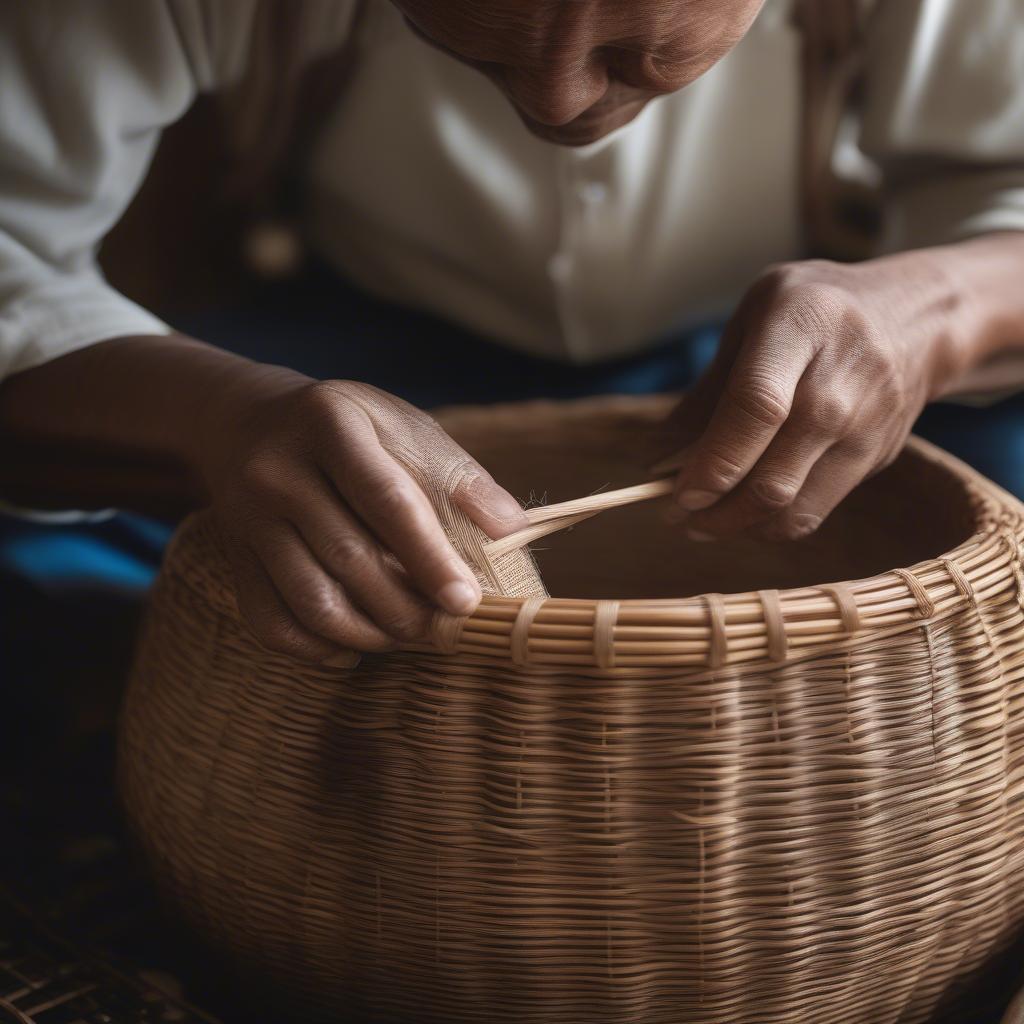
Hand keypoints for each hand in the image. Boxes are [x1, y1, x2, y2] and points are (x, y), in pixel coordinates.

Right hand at [198, 373, 527, 661]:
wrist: (247, 422)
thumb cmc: (349, 428)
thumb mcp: (402, 424)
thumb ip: (457, 473)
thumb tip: (512, 529)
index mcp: (330, 423)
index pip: (387, 501)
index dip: (430, 557)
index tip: (466, 601)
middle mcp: (278, 470)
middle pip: (350, 559)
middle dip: (406, 608)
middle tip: (444, 628)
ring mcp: (247, 518)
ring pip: (311, 600)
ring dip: (367, 635)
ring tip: (406, 636)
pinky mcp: (233, 558)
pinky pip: (270, 622)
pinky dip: (315, 649)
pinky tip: (352, 649)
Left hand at [656, 254, 969, 540]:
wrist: (916, 319)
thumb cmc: (815, 312)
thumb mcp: (753, 320)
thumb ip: (706, 391)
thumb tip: (655, 460)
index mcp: (799, 329)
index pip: (756, 408)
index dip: (713, 462)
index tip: (677, 492)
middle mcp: (836, 386)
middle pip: (772, 475)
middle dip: (713, 510)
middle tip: (673, 516)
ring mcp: (861, 429)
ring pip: (790, 507)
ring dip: (735, 528)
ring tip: (699, 524)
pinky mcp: (871, 461)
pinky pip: (812, 513)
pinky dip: (768, 527)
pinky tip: (740, 518)